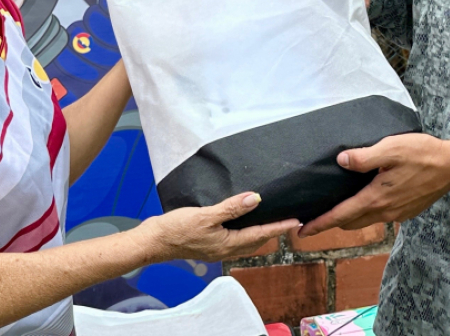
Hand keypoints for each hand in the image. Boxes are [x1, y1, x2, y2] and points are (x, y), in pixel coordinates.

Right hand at [141, 193, 298, 262]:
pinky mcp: (209, 245)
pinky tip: (243, 223)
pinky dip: (245, 232)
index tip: (296, 222)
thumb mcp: (206, 215)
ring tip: (271, 221)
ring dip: (260, 232)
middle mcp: (226, 250)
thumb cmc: (177, 229)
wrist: (154, 242)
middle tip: (288, 220)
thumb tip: (255, 199)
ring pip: (246, 241)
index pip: (261, 234)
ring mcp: (217, 249)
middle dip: (273, 231)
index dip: (279, 227)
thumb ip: (231, 208)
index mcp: (228, 244)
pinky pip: (235, 239)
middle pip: (256, 241)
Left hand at [298, 134, 449, 237]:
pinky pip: (380, 216)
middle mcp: (385, 211)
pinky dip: (367, 212)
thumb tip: (341, 161)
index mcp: (377, 197)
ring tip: (337, 209)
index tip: (302, 231)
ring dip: (349, 218)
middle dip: (331, 223)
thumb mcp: (391, 148)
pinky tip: (366, 199)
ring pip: (365, 220)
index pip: (341, 215)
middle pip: (351, 222)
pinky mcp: (407, 211)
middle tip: (314, 218)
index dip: (320, 224)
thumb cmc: (422, 153)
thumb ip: (364, 156)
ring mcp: (397, 214)